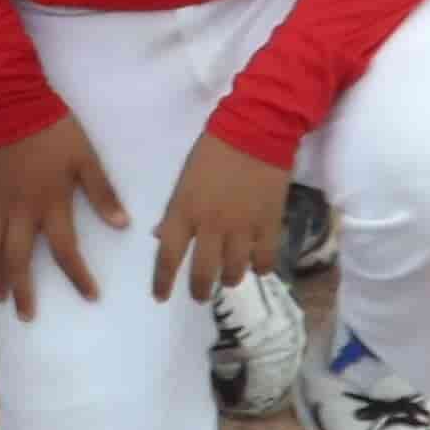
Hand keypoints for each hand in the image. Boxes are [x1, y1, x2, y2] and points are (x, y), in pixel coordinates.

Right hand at [0, 116, 126, 317]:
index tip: (90, 296)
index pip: (65, 250)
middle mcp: (20, 211)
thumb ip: (103, 194)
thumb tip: (123, 226)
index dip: (78, 276)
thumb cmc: (55, 132)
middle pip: (19, 259)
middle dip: (23, 289)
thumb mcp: (87, 160)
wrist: (13, 103)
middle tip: (25, 315)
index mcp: (50, 204)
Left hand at [146, 133, 291, 302]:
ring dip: (230, 278)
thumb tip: (161, 236)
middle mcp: (211, 225)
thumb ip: (174, 211)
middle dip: (200, 289)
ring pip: (235, 270)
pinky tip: (257, 266)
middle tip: (199, 295)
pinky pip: (265, 259)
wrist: (255, 132)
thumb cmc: (213, 150)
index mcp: (184, 210)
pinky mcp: (269, 225)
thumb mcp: (184, 179)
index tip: (160, 297)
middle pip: (204, 271)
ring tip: (229, 277)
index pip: (168, 255)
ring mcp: (242, 227)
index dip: (162, 280)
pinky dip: (260, 267)